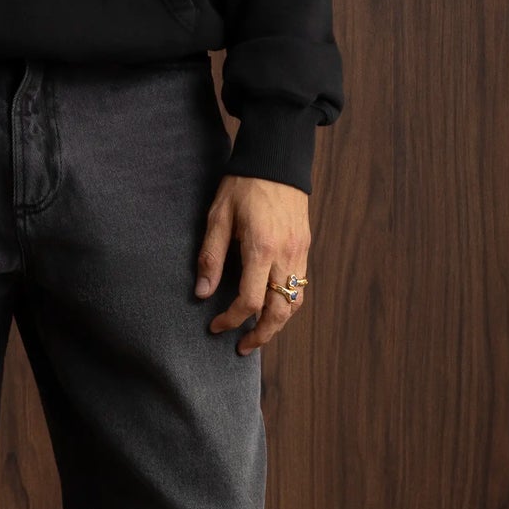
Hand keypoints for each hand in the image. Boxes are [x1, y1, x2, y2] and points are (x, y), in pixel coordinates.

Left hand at [196, 173, 312, 353]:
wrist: (277, 160)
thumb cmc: (243, 185)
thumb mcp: (218, 217)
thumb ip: (211, 257)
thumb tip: (203, 293)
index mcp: (261, 248)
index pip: (250, 300)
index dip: (232, 320)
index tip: (216, 326)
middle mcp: (286, 255)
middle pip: (280, 311)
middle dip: (261, 335)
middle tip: (242, 347)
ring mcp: (300, 252)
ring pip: (295, 302)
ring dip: (278, 324)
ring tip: (258, 334)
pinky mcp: (306, 247)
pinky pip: (301, 286)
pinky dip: (288, 305)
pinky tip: (272, 308)